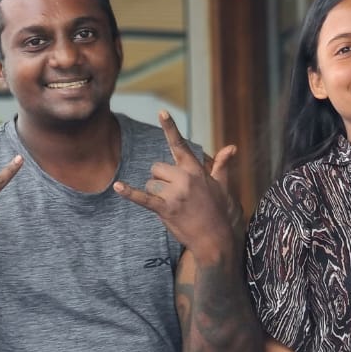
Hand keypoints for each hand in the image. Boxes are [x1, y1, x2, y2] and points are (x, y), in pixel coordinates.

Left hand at [112, 111, 242, 262]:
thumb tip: (232, 147)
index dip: (170, 127)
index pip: (180, 144)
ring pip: (150, 184)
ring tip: (173, 206)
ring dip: (156, 194)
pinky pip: (143, 198)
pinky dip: (129, 193)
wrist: (217, 239)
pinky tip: (117, 186)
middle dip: (160, 180)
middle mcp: (184, 177)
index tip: (161, 111)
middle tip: (176, 196)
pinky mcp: (165, 209)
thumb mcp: (223, 185)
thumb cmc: (220, 212)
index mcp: (195, 170)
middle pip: (156, 168)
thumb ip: (222, 164)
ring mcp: (175, 193)